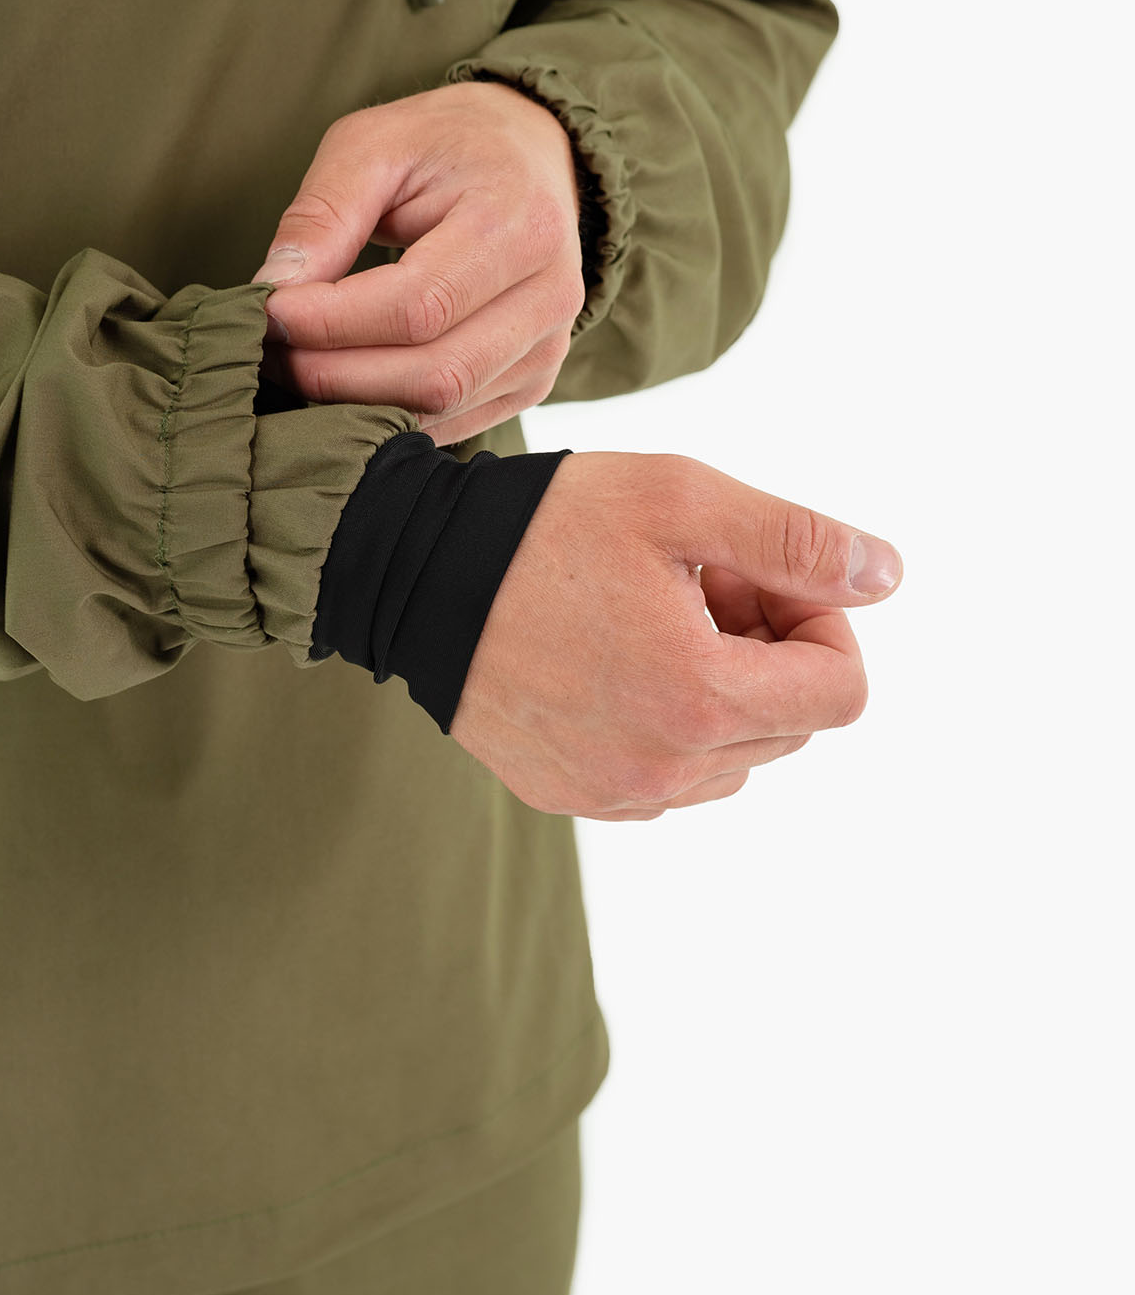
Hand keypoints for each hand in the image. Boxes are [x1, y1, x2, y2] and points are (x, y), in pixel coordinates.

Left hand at [250, 82, 585, 446]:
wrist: (530, 155)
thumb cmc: (447, 145)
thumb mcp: (375, 144)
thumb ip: (323, 214)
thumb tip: (273, 288)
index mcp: (520, 223)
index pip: (417, 305)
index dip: (331, 322)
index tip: (267, 311)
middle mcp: (550, 295)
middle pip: (433, 373)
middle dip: (334, 374)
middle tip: (269, 351)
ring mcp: (550, 346)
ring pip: (441, 408)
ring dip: (354, 402)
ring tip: (297, 366)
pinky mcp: (535, 380)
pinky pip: (454, 424)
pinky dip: (388, 417)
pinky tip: (341, 388)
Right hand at [449, 452, 902, 819]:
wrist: (408, 574)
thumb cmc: (543, 527)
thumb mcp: (679, 499)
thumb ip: (796, 538)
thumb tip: (886, 575)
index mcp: (701, 697)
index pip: (840, 691)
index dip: (820, 622)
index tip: (757, 573)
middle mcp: (664, 767)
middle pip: (789, 725)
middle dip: (769, 648)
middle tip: (698, 580)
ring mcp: (616, 791)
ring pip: (733, 756)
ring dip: (720, 687)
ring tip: (649, 615)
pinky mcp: (572, 795)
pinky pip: (667, 776)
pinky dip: (667, 721)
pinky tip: (612, 656)